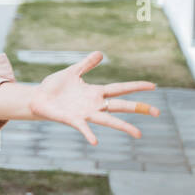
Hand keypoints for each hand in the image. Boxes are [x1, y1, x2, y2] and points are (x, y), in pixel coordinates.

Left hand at [28, 53, 158, 145]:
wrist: (37, 98)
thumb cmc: (54, 87)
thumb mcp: (72, 72)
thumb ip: (86, 64)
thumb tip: (101, 53)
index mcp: (95, 92)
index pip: (121, 89)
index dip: (136, 87)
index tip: (153, 85)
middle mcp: (94, 104)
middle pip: (121, 106)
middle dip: (139, 108)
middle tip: (157, 112)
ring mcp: (84, 113)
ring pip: (108, 120)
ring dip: (123, 127)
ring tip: (138, 133)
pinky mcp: (72, 120)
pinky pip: (83, 128)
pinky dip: (89, 134)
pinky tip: (95, 141)